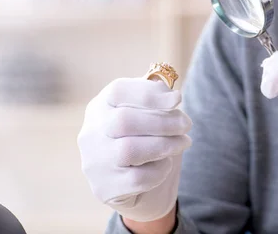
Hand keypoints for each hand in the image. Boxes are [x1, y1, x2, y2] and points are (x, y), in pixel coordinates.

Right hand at [77, 78, 191, 221]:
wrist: (135, 186)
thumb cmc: (144, 139)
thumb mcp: (148, 113)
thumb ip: (156, 99)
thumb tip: (172, 96)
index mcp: (100, 106)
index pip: (118, 91)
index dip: (150, 94)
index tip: (178, 99)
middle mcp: (91, 132)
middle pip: (124, 120)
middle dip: (162, 121)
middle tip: (186, 124)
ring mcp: (94, 161)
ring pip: (128, 150)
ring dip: (164, 145)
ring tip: (183, 142)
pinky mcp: (104, 188)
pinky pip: (137, 178)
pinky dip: (159, 170)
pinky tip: (166, 164)